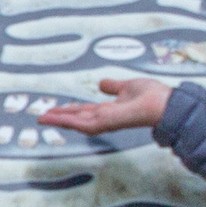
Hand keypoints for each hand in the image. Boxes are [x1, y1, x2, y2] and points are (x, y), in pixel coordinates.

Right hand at [33, 77, 172, 134]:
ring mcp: (104, 122)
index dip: (70, 110)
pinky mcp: (104, 123)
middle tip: (43, 116)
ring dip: (59, 120)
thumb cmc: (153, 96)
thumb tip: (103, 83)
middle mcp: (105, 118)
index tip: (56, 109)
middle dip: (60, 117)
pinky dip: (66, 121)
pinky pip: (80, 123)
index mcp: (109, 110)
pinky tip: (55, 118)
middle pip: (77, 118)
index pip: (85, 111)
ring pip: (76, 122)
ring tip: (42, 117)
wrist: (163, 104)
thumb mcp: (127, 86)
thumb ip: (114, 86)